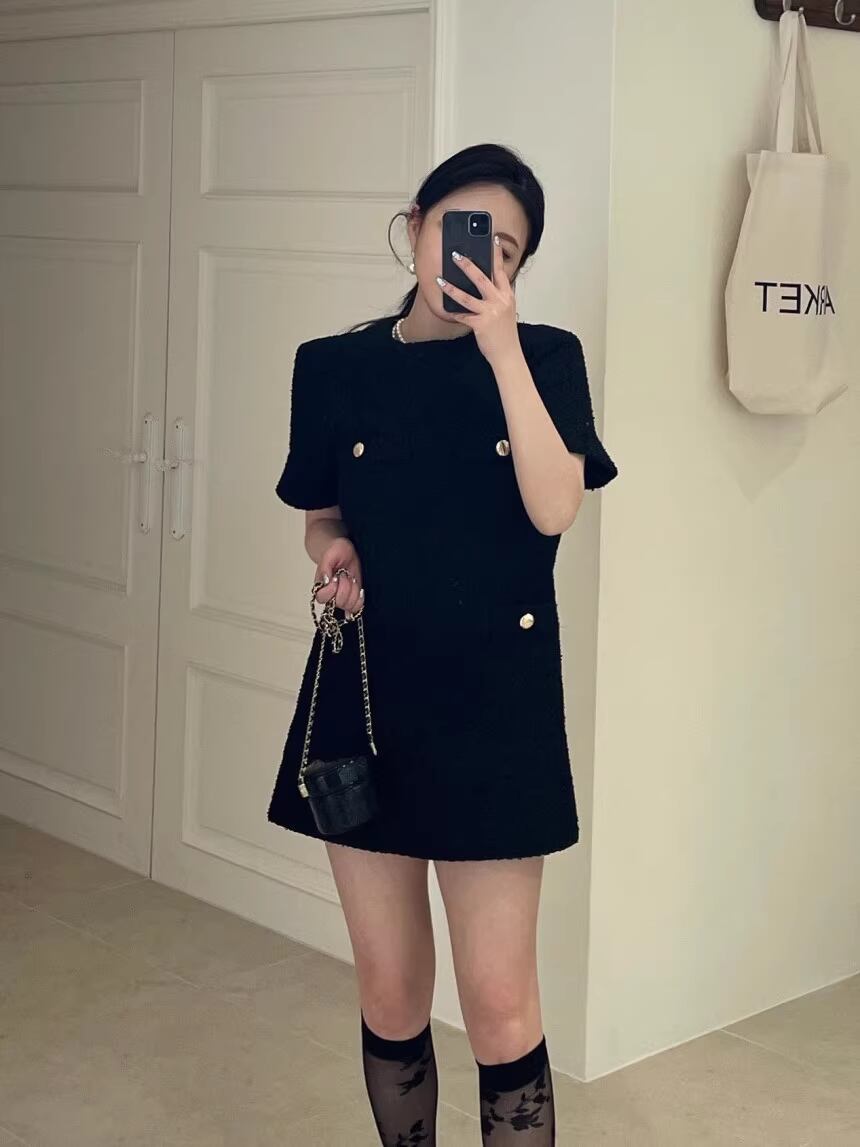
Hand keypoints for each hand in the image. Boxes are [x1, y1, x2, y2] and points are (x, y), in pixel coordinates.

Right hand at [314, 537, 363, 617]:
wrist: (345, 552)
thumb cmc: (336, 552)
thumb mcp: (330, 554)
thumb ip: (325, 567)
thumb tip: (326, 581)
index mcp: (321, 585)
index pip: (321, 598)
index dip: (331, 590)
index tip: (336, 578)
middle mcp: (330, 594)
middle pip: (339, 602)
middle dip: (346, 587)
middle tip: (345, 575)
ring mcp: (341, 598)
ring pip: (349, 605)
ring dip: (354, 591)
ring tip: (351, 580)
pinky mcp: (352, 598)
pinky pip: (356, 607)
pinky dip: (360, 599)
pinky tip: (359, 589)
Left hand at [436, 234, 519, 363]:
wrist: (508, 354)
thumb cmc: (505, 334)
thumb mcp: (505, 311)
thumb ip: (497, 297)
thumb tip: (484, 285)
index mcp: (507, 296)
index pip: (501, 271)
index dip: (497, 255)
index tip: (493, 240)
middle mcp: (500, 301)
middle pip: (482, 278)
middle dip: (467, 265)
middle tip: (455, 255)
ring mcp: (490, 313)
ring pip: (467, 296)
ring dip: (451, 287)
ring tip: (440, 279)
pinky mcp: (480, 324)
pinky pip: (462, 315)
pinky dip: (452, 312)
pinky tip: (443, 307)